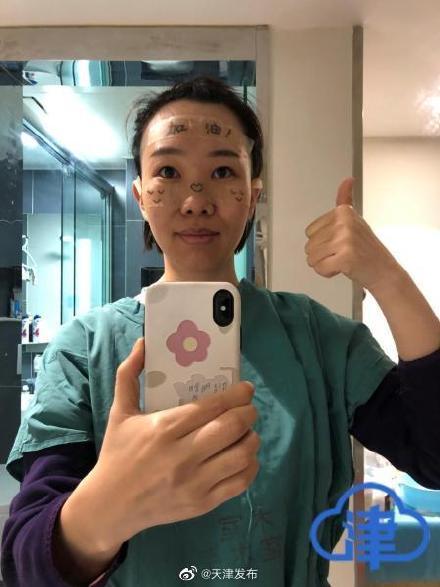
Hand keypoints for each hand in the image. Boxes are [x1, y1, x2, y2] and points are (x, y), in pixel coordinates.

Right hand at [89, 338, 259, 546]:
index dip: (237, 394)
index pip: (213, 406)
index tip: (246, 388)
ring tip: (246, 431)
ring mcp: (195, 482)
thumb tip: (143, 343)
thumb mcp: (119, 412)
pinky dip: (250, 466)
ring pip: (242, 454)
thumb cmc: (118, 453)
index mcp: (164, 428)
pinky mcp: (202, 503)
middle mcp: (182, 455)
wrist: (110, 506)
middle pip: (233, 427)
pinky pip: (240, 482)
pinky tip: (243, 457)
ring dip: (251, 437)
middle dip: (249, 412)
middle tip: (248, 408)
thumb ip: (129, 375)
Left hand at [304, 177, 402, 291]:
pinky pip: (319, 268)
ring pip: (311, 258)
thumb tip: (347, 180)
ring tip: (343, 260)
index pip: (309, 232)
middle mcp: (344, 222)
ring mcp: (345, 239)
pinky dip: (328, 272)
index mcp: (344, 211)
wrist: (384, 272)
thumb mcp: (356, 220)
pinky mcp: (345, 257)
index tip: (342, 242)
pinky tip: (342, 268)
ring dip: (325, 264)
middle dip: (323, 254)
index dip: (323, 241)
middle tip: (343, 253)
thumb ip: (346, 200)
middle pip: (309, 245)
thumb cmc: (368, 249)